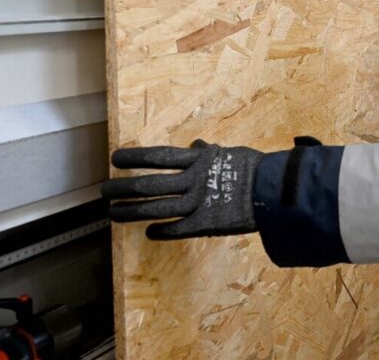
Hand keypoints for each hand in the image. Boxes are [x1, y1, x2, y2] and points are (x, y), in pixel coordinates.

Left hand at [101, 139, 263, 239]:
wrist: (274, 189)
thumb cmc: (254, 168)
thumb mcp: (229, 153)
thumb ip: (208, 152)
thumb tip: (197, 144)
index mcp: (199, 161)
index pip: (159, 156)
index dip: (135, 157)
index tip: (115, 158)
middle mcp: (194, 181)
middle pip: (151, 184)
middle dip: (124, 187)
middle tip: (104, 190)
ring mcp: (198, 203)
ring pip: (158, 208)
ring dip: (133, 211)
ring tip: (113, 214)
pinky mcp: (207, 223)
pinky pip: (179, 229)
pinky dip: (163, 231)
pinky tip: (149, 233)